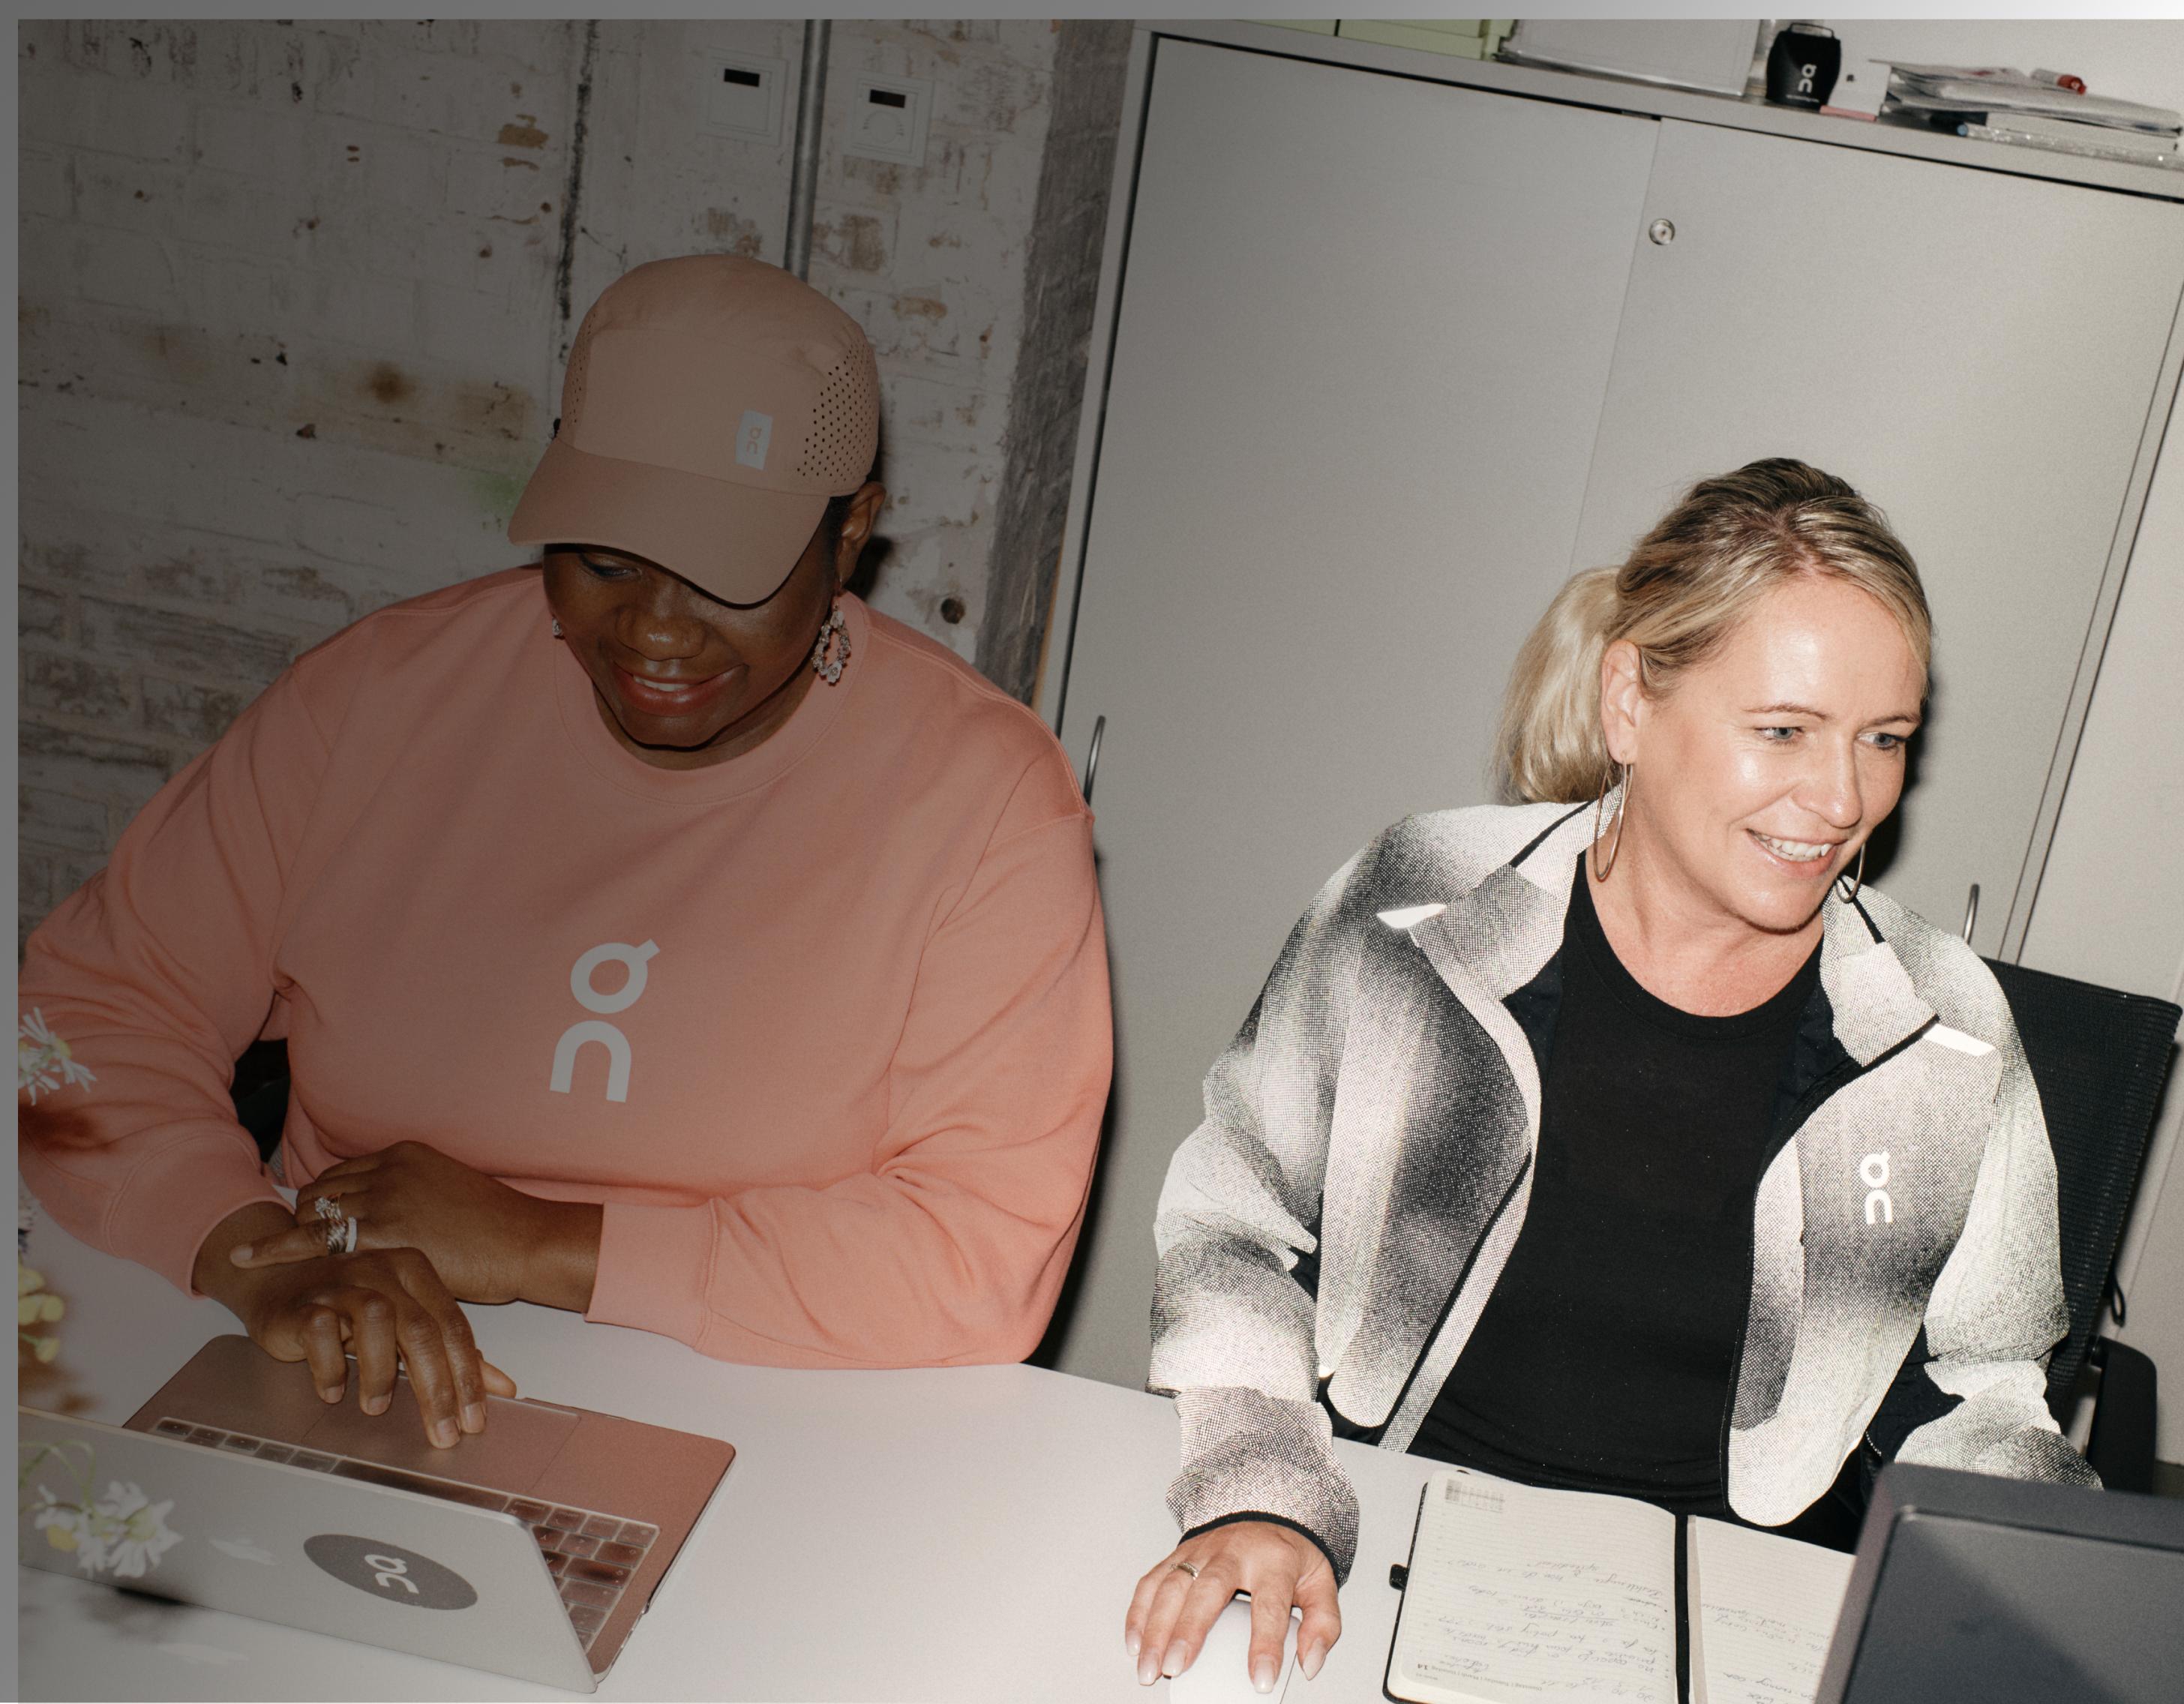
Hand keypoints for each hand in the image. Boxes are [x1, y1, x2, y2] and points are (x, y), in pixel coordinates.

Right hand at [195, 1202, 516, 1446]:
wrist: (276, 1282)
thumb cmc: (346, 1307)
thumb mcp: (403, 1324)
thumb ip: (450, 1352)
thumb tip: (502, 1389)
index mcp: (416, 1271)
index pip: (453, 1327)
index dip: (468, 1376)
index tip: (474, 1421)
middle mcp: (385, 1269)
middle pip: (422, 1329)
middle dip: (438, 1388)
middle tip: (443, 1432)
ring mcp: (343, 1282)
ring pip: (377, 1321)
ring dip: (381, 1372)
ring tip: (377, 1407)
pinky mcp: (305, 1302)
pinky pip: (322, 1332)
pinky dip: (331, 1367)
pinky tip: (332, 1391)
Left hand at [227, 1141, 600, 1308]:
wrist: (526, 1241)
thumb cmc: (497, 1227)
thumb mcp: (449, 1191)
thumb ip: (412, 1195)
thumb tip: (390, 1216)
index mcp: (404, 1154)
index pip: (338, 1173)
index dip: (317, 1201)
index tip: (300, 1218)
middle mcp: (389, 1169)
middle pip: (318, 1191)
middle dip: (300, 1219)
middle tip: (286, 1246)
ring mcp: (386, 1198)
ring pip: (312, 1213)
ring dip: (290, 1237)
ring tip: (259, 1256)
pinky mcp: (385, 1232)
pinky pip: (315, 1241)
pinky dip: (278, 1249)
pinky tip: (249, 1257)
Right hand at [1125, 1521, 1339, 1689]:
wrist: (1267, 1512)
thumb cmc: (1290, 1558)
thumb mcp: (1320, 1585)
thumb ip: (1323, 1625)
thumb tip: (1309, 1663)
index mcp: (1274, 1560)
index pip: (1269, 1605)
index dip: (1264, 1645)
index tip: (1260, 1681)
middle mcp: (1234, 1551)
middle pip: (1208, 1588)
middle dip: (1188, 1630)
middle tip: (1176, 1668)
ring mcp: (1202, 1549)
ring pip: (1173, 1584)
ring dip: (1156, 1627)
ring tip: (1150, 1666)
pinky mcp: (1179, 1553)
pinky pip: (1153, 1580)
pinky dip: (1139, 1612)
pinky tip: (1135, 1643)